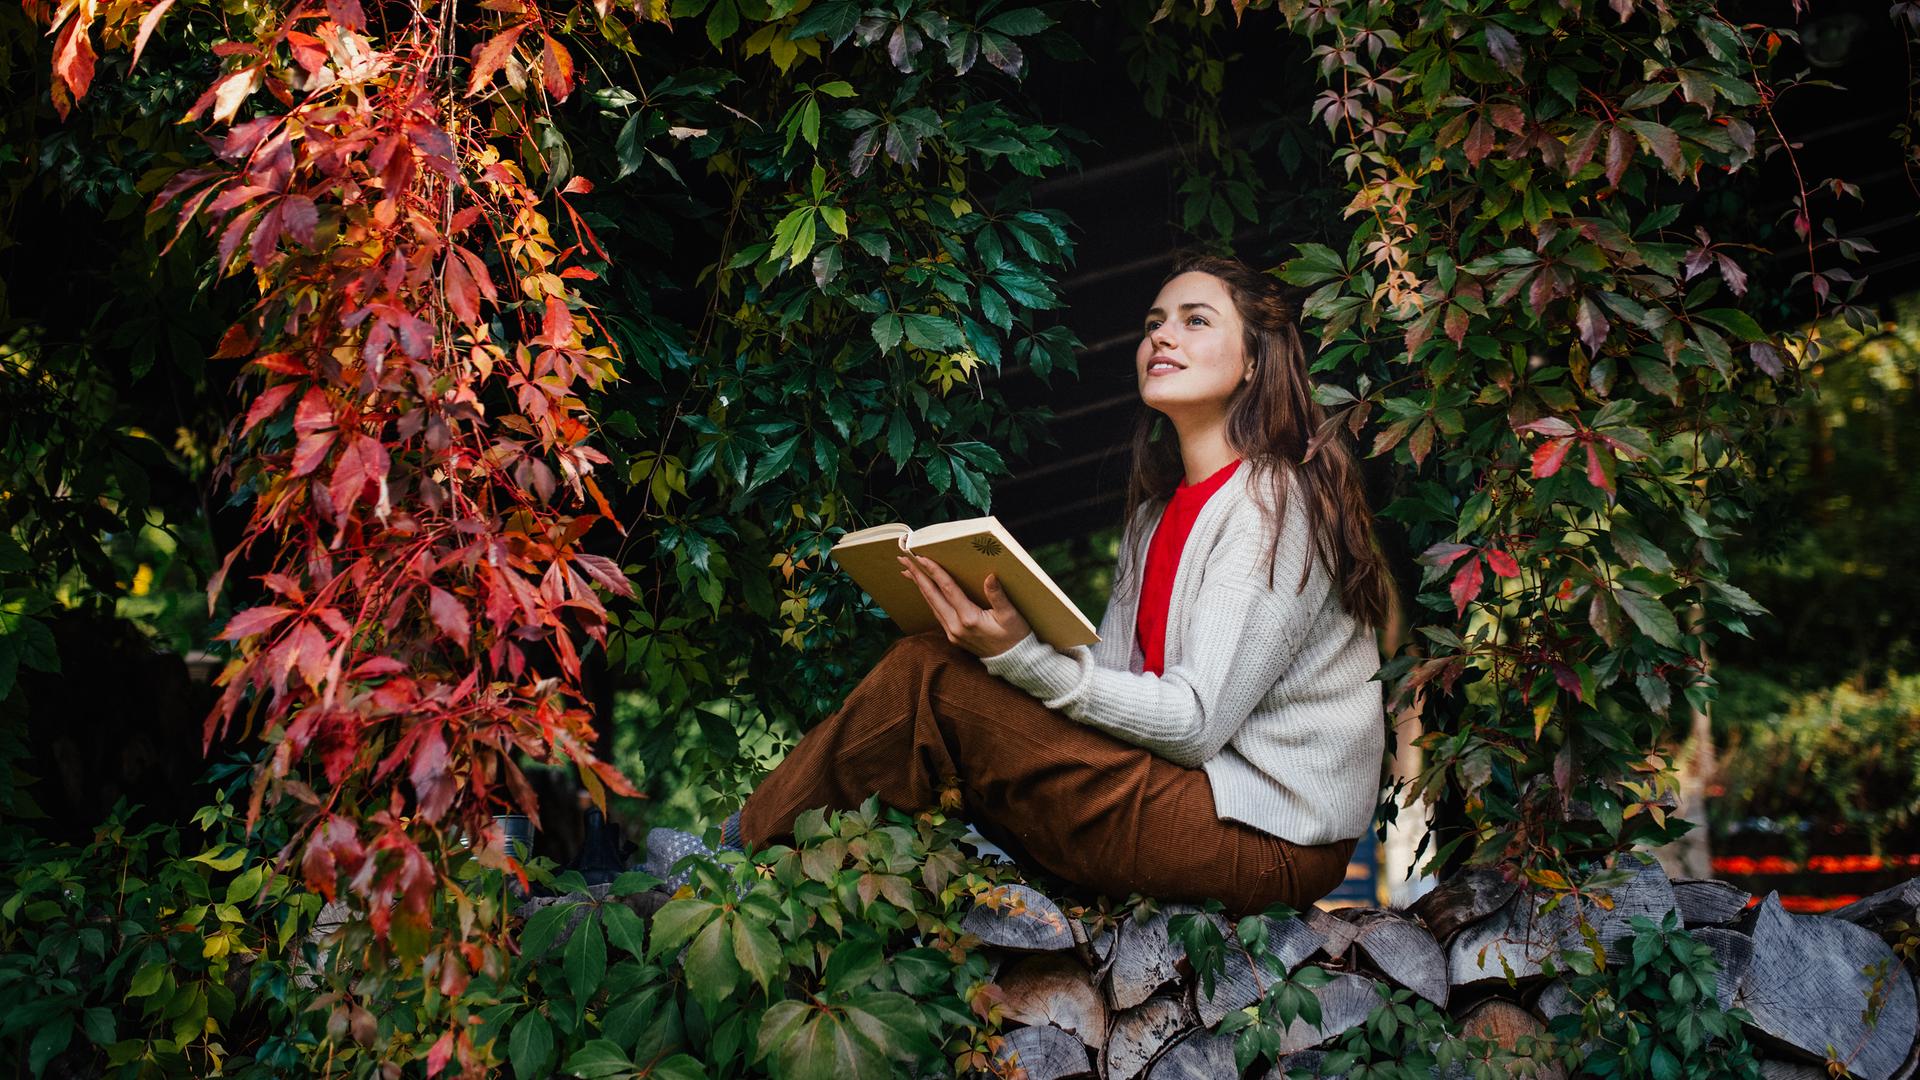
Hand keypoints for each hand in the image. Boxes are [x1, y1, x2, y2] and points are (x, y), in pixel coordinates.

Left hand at [897, 554, 1032, 657]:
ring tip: (909, 572)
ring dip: (920, 587)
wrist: (1015, 661)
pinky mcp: (953, 637)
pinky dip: (929, 599)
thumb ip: (998, 596)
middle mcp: (956, 627)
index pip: (947, 589)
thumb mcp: (1011, 616)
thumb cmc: (1015, 637)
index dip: (934, 572)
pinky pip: (937, 613)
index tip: (921, 558)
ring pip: (932, 605)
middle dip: (917, 577)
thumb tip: (990, 576)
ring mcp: (953, 633)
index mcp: (969, 618)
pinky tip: (926, 590)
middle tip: (904, 560)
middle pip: (932, 596)